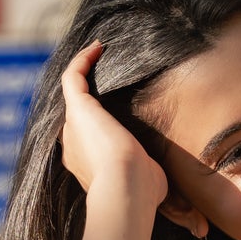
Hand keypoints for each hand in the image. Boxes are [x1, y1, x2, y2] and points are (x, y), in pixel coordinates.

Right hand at [60, 41, 167, 201]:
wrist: (125, 190)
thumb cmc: (140, 192)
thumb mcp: (147, 183)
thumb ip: (150, 176)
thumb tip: (168, 190)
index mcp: (86, 165)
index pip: (87, 141)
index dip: (96, 125)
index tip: (111, 112)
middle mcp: (73, 145)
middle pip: (76, 116)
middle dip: (87, 96)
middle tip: (103, 76)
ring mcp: (72, 126)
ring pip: (72, 93)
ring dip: (83, 71)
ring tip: (97, 53)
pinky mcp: (78, 108)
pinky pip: (72, 77)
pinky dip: (82, 60)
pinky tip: (97, 47)